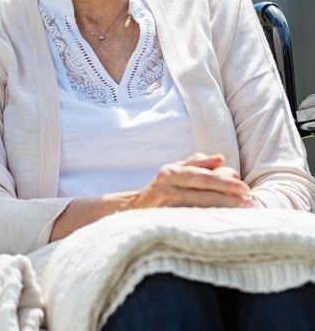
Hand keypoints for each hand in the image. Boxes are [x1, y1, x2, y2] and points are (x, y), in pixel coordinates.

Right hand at [130, 153, 253, 209]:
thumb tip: (221, 159)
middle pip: (203, 188)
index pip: (203, 175)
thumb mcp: (174, 172)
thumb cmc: (160, 190)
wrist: (132, 210)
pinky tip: (223, 223)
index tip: (245, 188)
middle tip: (249, 201)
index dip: (226, 181)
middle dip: (228, 194)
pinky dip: (209, 220)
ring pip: (199, 205)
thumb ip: (197, 163)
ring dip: (223, 208)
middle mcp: (167, 184)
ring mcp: (165, 203)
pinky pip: (191, 219)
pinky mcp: (165, 219)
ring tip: (243, 212)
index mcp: (171, 171)